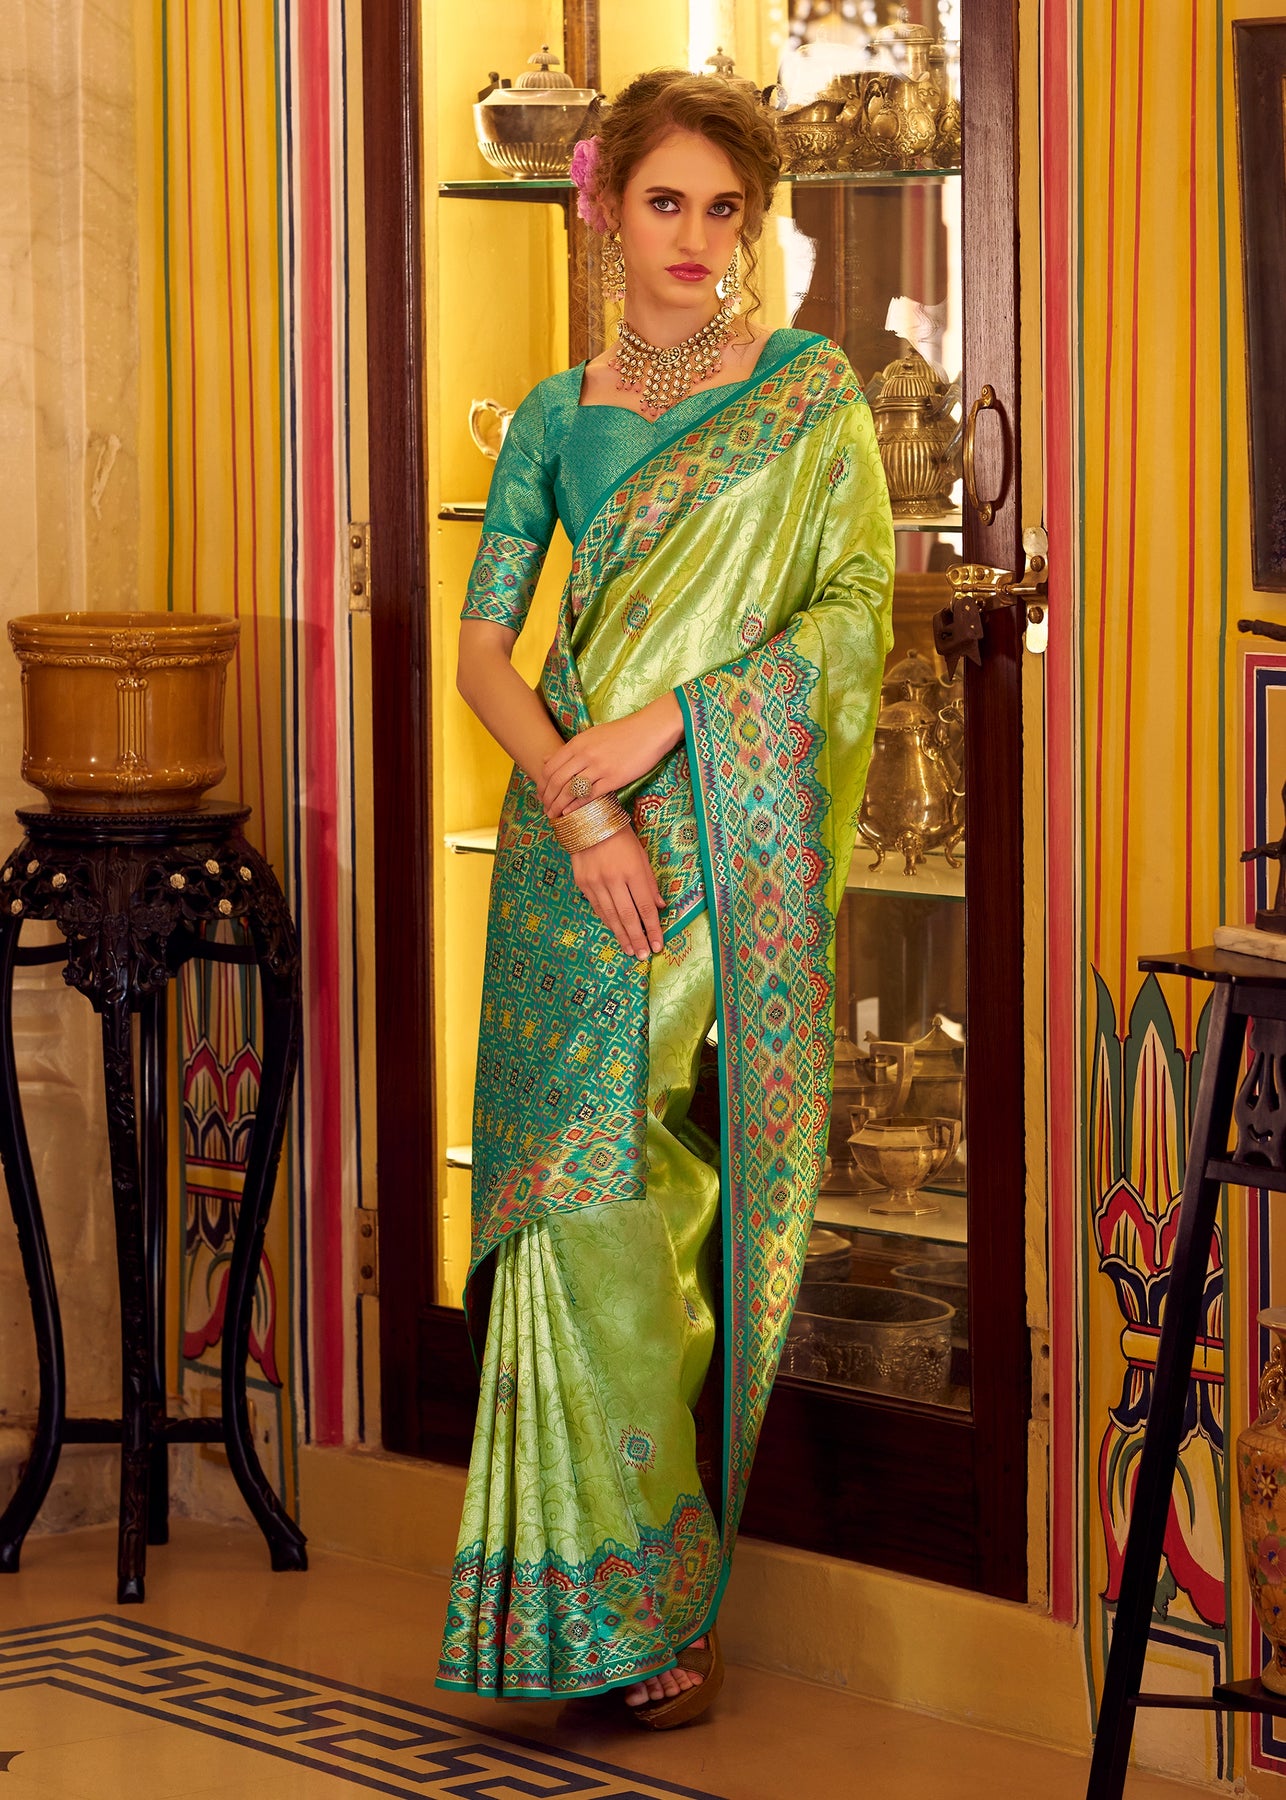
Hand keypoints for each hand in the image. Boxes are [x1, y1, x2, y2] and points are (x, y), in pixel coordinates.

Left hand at [540, 694, 683, 818]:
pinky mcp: (614, 779)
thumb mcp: (591, 736)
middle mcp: (585, 755)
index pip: (551, 767)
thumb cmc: (621, 733)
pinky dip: (577, 806)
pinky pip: (590, 796)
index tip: (541, 795)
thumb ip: (570, 749)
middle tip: (546, 809)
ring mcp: (599, 767)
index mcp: (578, 743)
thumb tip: (546, 759)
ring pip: (571, 790)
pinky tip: (570, 813)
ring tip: (555, 815)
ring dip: (559, 805)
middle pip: (557, 780)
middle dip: (548, 798)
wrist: (649, 731)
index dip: (542, 784)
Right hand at [570, 826, 663, 958]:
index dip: (653, 928)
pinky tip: (615, 932)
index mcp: (632, 871)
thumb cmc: (620, 835)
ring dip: (622, 936)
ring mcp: (595, 883)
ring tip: (630, 951)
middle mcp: (613, 879)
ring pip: (611, 916)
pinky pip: (597, 908)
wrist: (586, 819)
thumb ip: (650, 882)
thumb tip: (660, 906)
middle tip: (643, 955)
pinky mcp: (582, 883)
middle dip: (638, 939)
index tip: (658, 944)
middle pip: (628, 917)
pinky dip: (608, 922)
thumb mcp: (641, 855)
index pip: (646, 907)